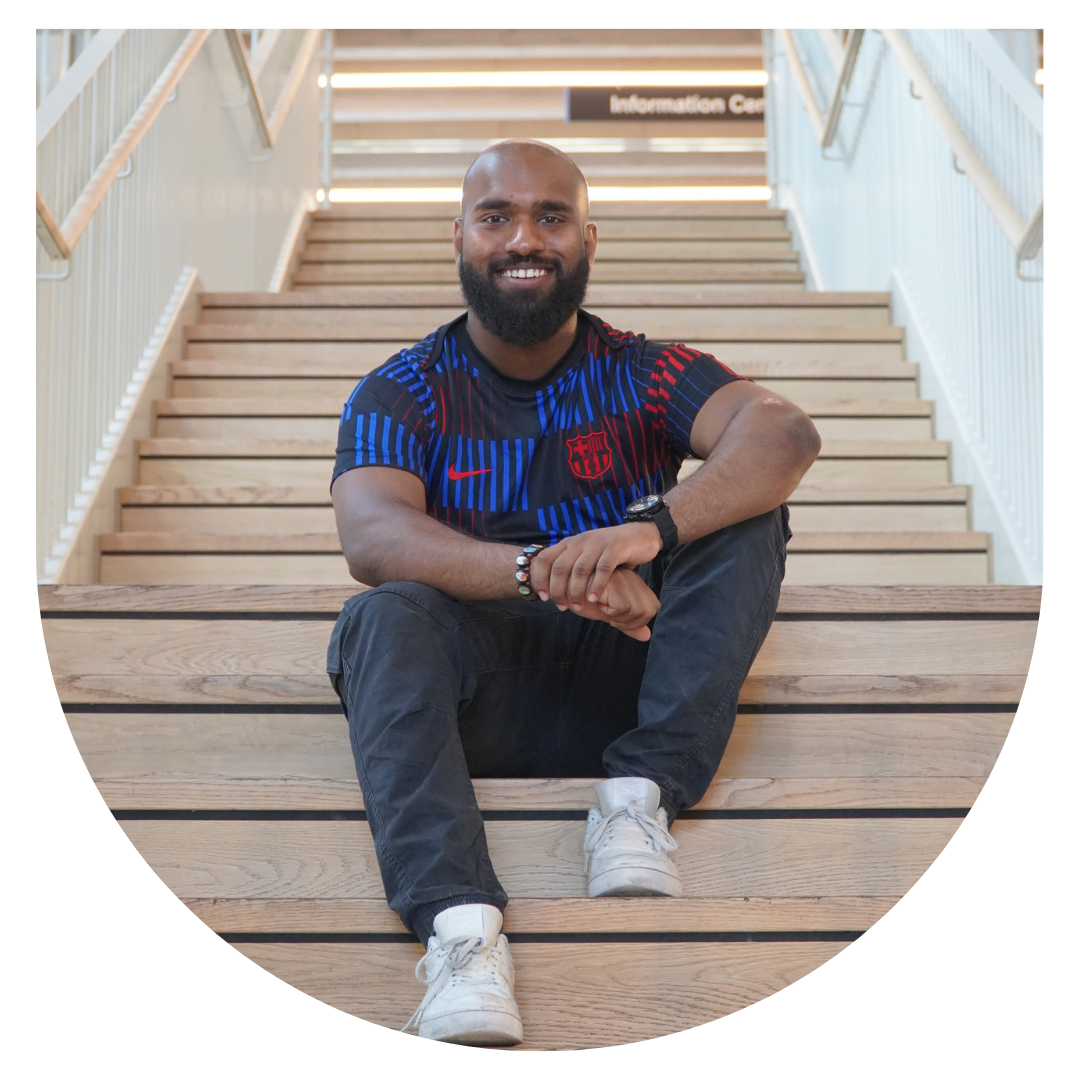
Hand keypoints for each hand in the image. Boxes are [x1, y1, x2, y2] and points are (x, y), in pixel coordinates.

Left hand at [530, 522, 661, 610]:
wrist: (640, 535)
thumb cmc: (610, 552)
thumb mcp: (587, 556)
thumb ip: (572, 568)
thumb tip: (553, 590)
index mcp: (570, 543)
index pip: (544, 558)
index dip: (539, 578)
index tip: (543, 597)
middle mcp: (580, 541)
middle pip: (560, 567)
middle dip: (557, 589)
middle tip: (562, 605)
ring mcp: (597, 543)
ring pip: (579, 569)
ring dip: (576, 591)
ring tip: (578, 606)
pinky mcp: (615, 547)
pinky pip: (602, 568)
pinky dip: (596, 585)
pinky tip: (595, 599)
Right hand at [562, 566, 660, 640]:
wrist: (565, 591)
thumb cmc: (586, 601)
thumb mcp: (610, 614)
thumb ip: (629, 624)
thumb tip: (646, 636)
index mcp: (635, 584)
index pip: (652, 609)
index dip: (635, 620)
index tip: (614, 615)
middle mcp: (633, 578)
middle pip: (649, 611)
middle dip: (628, 621)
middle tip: (608, 614)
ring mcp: (624, 578)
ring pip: (637, 610)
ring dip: (617, 617)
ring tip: (602, 607)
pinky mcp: (614, 581)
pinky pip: (623, 607)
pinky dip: (609, 611)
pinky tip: (597, 603)